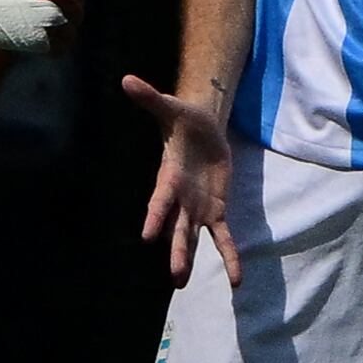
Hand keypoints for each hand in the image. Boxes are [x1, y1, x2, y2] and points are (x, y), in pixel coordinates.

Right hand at [0, 0, 80, 50]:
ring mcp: (50, 18)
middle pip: (77, 14)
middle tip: (55, 28)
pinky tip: (44, 47)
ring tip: (47, 37)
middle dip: (69, 21)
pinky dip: (54, 49)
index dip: (73, 5)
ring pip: (70, 33)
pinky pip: (59, 49)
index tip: (65, 13)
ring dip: (62, 37)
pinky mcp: (41, 38)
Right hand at [121, 74, 243, 285]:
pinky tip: (236, 280)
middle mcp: (180, 199)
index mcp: (169, 177)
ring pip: (192, 237)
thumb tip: (126, 79)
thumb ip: (150, 98)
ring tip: (181, 283)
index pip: (161, 200)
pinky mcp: (215, 210)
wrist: (201, 128)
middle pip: (177, 228)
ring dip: (188, 259)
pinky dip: (228, 256)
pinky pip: (222, 237)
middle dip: (176, 251)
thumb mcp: (171, 107)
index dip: (155, 217)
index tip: (147, 236)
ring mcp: (197, 208)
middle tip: (175, 276)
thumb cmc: (184, 119)